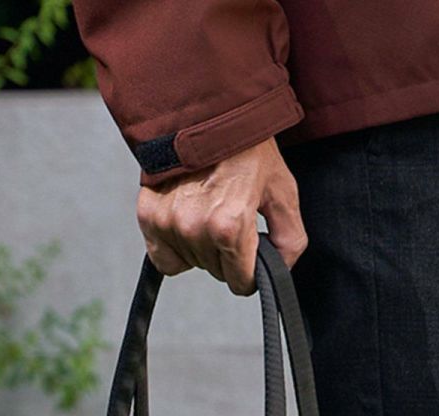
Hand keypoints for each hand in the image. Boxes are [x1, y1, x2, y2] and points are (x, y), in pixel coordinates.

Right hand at [136, 137, 307, 294]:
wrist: (207, 109)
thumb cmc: (247, 147)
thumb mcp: (282, 190)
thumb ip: (290, 239)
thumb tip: (279, 271)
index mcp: (229, 226)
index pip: (241, 283)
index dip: (251, 271)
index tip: (252, 249)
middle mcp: (194, 228)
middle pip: (216, 273)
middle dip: (228, 254)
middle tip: (231, 216)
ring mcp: (168, 223)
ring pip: (192, 264)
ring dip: (202, 247)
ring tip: (209, 208)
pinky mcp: (148, 216)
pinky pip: (164, 257)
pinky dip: (176, 246)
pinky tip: (188, 218)